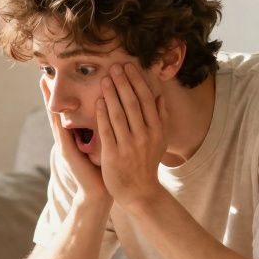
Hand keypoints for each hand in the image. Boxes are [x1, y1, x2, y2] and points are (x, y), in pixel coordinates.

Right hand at [40, 79, 109, 205]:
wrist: (98, 193)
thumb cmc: (103, 169)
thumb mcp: (103, 144)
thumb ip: (102, 129)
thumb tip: (111, 112)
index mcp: (76, 136)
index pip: (69, 111)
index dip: (63, 96)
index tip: (60, 78)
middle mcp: (68, 139)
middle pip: (57, 111)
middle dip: (50, 94)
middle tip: (45, 74)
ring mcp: (65, 146)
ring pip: (55, 118)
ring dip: (49, 102)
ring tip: (44, 85)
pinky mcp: (67, 153)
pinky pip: (61, 132)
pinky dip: (57, 119)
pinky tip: (54, 108)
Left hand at [96, 63, 168, 208]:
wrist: (139, 191)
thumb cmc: (147, 163)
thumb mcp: (160, 140)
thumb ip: (161, 117)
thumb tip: (160, 95)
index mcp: (157, 130)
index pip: (146, 100)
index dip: (137, 81)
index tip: (128, 67)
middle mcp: (145, 136)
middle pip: (133, 103)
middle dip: (123, 83)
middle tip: (114, 67)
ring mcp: (129, 145)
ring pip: (119, 114)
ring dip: (111, 94)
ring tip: (104, 79)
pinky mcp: (114, 155)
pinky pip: (107, 130)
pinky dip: (102, 114)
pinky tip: (98, 101)